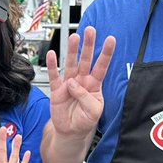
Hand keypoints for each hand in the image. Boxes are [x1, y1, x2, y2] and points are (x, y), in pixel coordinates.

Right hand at [46, 26, 114, 140]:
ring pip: (71, 63)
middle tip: (90, 30)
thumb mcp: (94, 111)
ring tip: (74, 38)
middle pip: (86, 59)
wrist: (71, 132)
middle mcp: (82, 81)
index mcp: (94, 85)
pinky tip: (52, 54)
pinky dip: (52, 65)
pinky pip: (54, 76)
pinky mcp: (57, 90)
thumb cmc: (85, 121)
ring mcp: (69, 84)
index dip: (106, 53)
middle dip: (88, 45)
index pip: (102, 66)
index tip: (111, 40)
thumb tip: (72, 83)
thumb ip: (86, 97)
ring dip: (72, 50)